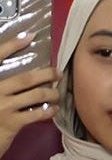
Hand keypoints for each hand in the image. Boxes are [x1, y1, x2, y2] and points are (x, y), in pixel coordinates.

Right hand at [0, 33, 58, 156]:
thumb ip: (5, 81)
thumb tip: (24, 61)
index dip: (12, 45)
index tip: (30, 36)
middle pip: (26, 77)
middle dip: (46, 74)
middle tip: (58, 73)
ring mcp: (2, 107)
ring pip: (35, 95)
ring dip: (51, 94)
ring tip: (57, 94)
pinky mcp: (11, 123)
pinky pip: (36, 114)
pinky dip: (48, 111)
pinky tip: (53, 110)